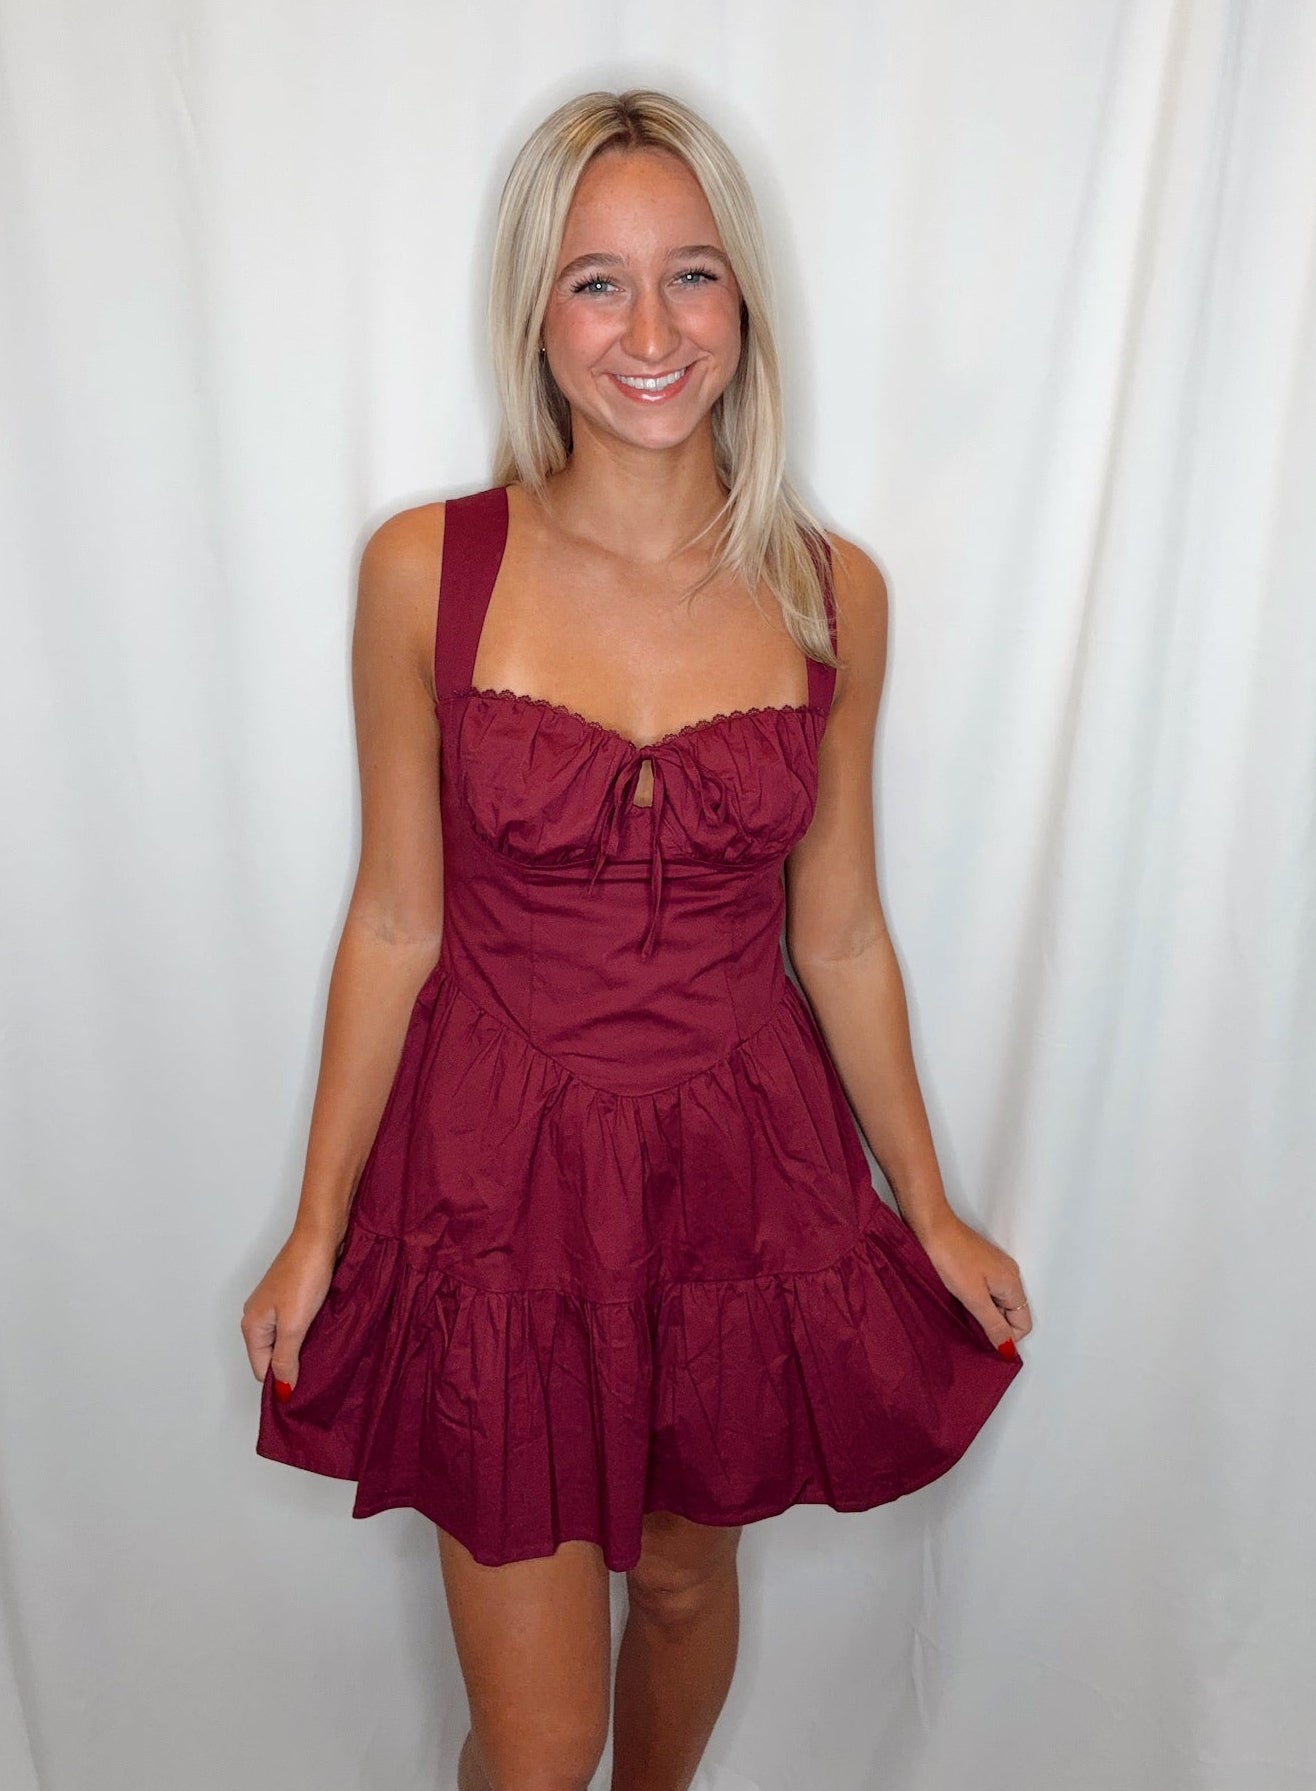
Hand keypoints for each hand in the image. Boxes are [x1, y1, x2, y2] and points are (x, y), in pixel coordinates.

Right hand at [240, 1226, 341, 1397]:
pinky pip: (295, 1324)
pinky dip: (307, 1331)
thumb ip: (285, 1359)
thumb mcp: (294, 1325)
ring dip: (302, 1347)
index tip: (306, 1388)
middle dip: (292, 1365)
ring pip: (285, 1340)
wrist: (319, 1236)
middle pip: (271, 1356)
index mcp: (252, 1326)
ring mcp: (274, 1305)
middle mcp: (258, 1316)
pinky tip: (323, 1332)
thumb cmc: (305, 1276)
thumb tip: (282, 1390)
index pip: (261, 1370)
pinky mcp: (291, 1295)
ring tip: (322, 1350)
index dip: (282, 1381)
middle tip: (318, 1369)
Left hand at [912, 1211, 1031, 1353]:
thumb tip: (1009, 1350)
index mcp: (1013, 1283)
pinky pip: (987, 1290)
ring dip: (983, 1312)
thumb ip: (993, 1325)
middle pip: (1012, 1313)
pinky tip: (958, 1297)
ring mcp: (995, 1267)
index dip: (1007, 1336)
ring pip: (998, 1302)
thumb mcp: (973, 1298)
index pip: (1024, 1323)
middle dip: (994, 1325)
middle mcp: (1009, 1275)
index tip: (983, 1337)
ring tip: (961, 1311)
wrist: (932, 1226)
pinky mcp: (981, 1263)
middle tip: (969, 1325)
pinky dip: (976, 1298)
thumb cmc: (952, 1259)